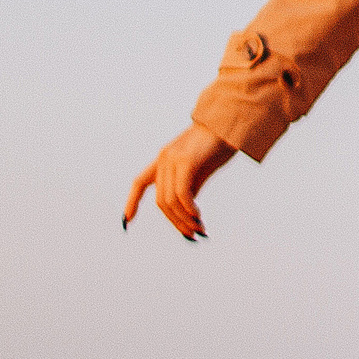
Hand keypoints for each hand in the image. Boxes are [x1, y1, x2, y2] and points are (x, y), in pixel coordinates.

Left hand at [124, 123, 234, 240]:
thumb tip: (187, 211)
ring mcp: (173, 159)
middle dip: (176, 222)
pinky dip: (188, 209)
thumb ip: (191, 186)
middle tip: (192, 235)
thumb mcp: (201, 169)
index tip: (126, 221)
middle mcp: (163, 159)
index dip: (132, 202)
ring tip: (199, 229)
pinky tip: (198, 217)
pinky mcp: (186, 161)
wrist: (231, 122)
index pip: (140, 182)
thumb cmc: (219, 145)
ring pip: (170, 201)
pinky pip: (182, 193)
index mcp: (163, 159)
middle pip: (161, 201)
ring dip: (184, 220)